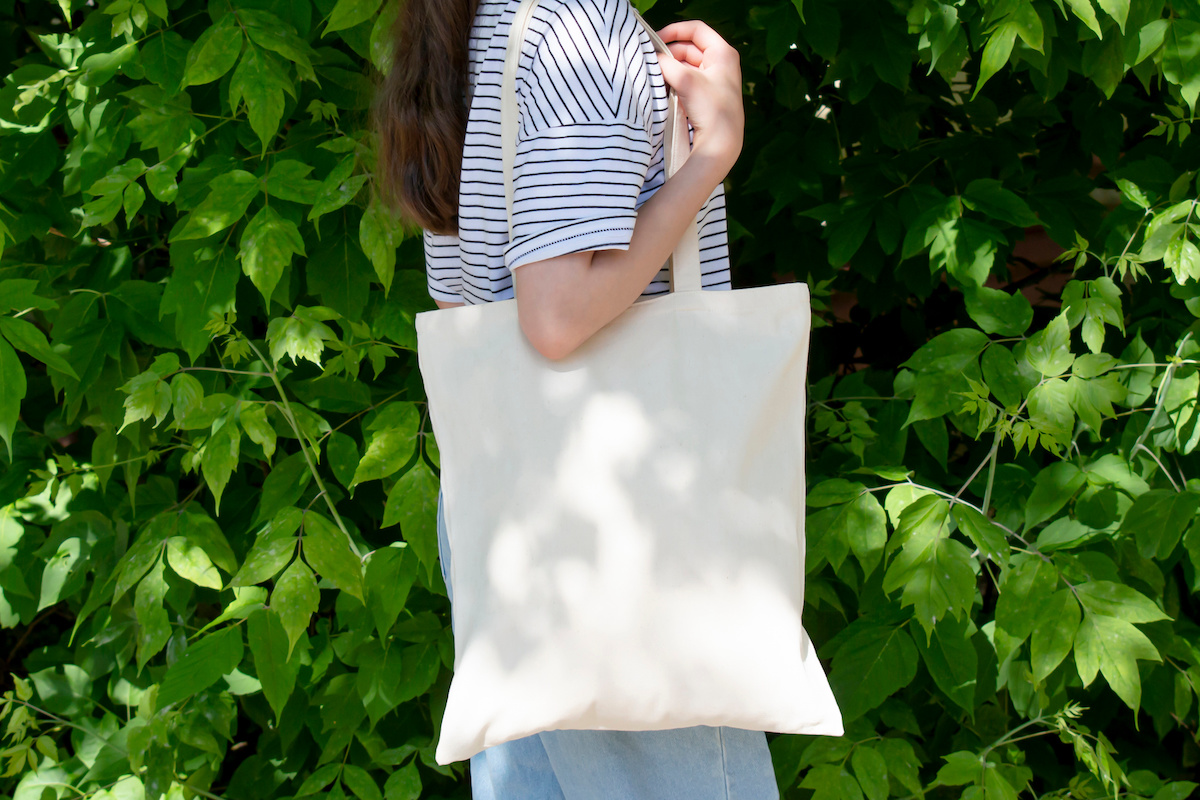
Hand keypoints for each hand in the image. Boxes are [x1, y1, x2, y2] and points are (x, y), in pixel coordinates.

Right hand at [656, 20, 743, 171]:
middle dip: (669, 52)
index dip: (675, 30)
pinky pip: (687, 80)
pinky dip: (675, 80)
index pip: (696, 29)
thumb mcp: (686, 80)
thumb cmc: (711, 108)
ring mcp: (714, 80)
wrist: (721, 143)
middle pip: (689, 47)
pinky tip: (664, 86)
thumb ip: (666, 64)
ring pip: (686, 65)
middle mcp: (721, 63)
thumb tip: (652, 58)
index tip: (656, 40)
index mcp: (723, 52)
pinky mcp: (706, 95)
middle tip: (651, 59)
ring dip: (670, 68)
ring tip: (656, 73)